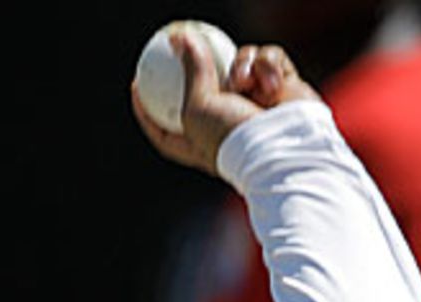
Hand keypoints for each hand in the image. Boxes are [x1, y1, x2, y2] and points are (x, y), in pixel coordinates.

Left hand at [131, 33, 318, 176]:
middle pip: (205, 87)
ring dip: (242, 64)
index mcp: (201, 144)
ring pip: (242, 61)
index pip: (166, 130)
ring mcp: (258, 104)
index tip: (135, 85)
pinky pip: (270, 59)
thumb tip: (179, 36)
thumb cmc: (236, 138)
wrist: (286, 147)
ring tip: (243, 80)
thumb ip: (189, 68)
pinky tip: (271, 84)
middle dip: (196, 66)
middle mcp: (229, 124)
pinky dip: (268, 66)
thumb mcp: (198, 106)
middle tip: (178, 40)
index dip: (146, 111)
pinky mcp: (283, 88)